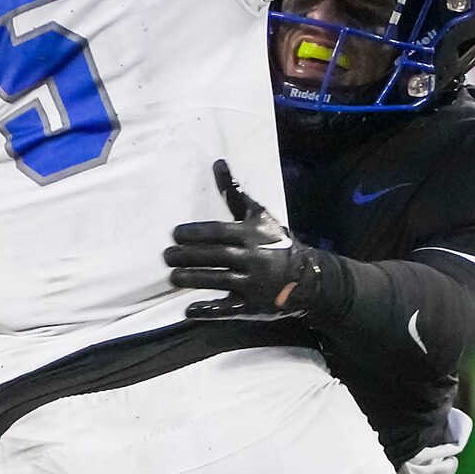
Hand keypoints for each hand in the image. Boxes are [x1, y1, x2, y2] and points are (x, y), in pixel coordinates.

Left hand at [165, 160, 327, 320]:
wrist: (307, 278)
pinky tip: (188, 310)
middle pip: (216, 256)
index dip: (196, 234)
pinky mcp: (252, 306)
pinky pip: (228, 308)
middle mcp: (253, 258)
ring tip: (173, 277)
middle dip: (188, 256)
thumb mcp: (259, 216)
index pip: (220, 233)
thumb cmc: (276, 243)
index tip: (175, 235)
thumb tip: (217, 163)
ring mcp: (253, 284)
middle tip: (167, 256)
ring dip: (193, 280)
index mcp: (253, 235)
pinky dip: (208, 311)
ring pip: (219, 281)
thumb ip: (235, 193)